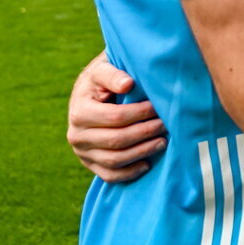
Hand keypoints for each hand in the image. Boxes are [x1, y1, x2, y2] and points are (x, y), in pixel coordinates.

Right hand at [66, 53, 165, 182]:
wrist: (87, 95)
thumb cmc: (101, 79)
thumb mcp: (103, 69)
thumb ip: (113, 75)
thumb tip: (128, 84)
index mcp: (80, 111)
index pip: (116, 117)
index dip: (140, 113)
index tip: (159, 106)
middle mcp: (76, 135)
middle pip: (117, 140)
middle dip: (146, 133)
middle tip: (167, 125)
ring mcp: (82, 152)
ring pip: (114, 160)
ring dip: (142, 153)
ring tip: (163, 142)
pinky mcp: (89, 163)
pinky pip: (109, 175)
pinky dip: (129, 173)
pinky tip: (147, 165)